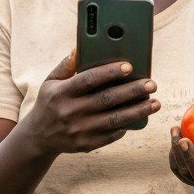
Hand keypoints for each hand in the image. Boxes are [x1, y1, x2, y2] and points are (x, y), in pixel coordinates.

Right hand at [21, 50, 158, 154]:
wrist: (38, 137)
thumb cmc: (50, 102)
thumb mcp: (51, 82)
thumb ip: (66, 66)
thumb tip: (80, 48)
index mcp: (61, 93)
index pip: (89, 79)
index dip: (110, 72)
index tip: (130, 67)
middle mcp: (70, 112)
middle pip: (107, 99)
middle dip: (133, 91)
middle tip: (152, 84)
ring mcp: (79, 130)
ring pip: (115, 119)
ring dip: (138, 111)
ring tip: (155, 103)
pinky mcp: (86, 145)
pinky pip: (112, 134)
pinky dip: (127, 126)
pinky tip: (140, 117)